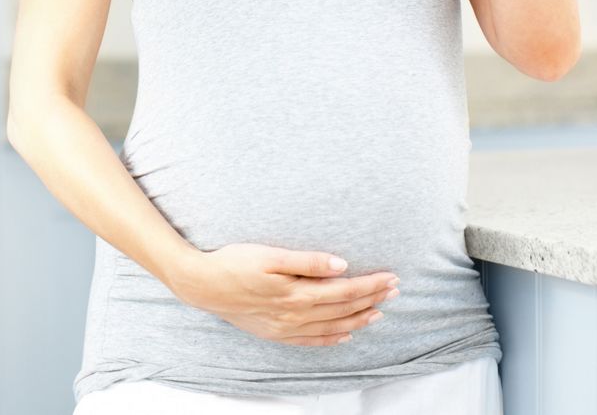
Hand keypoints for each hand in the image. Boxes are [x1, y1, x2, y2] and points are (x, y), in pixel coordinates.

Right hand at [169, 243, 400, 345]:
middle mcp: (295, 315)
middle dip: (371, 299)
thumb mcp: (269, 255)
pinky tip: (345, 335)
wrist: (202, 285)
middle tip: (395, 290)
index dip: (370, 285)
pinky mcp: (275, 333)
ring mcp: (285, 328)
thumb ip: (307, 261)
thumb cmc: (234, 263)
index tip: (390, 277)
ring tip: (379, 312)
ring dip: (358, 320)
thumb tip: (341, 265)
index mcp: (296, 293)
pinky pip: (311, 341)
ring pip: (332, 327)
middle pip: (343, 309)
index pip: (344, 291)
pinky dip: (332, 339)